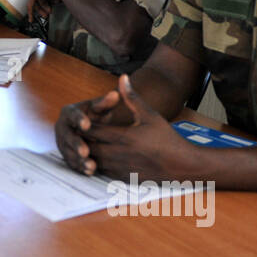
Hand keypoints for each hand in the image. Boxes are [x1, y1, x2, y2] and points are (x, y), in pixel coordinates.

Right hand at [55, 88, 124, 173]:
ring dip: (79, 160)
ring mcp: (62, 143)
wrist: (92, 128)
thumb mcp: (101, 108)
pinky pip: (72, 162)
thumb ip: (106, 103)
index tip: (87, 124)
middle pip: (67, 136)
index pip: (72, 115)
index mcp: (68, 112)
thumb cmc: (98, 115)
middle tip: (85, 151)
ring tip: (91, 166)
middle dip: (76, 144)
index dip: (79, 119)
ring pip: (69, 152)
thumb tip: (115, 94)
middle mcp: (62, 128)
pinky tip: (91, 172)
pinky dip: (81, 168)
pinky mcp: (67, 155)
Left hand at [58, 75, 188, 180]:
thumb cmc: (167, 138)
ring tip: (80, 145)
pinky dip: (95, 165)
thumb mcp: (150, 115)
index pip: (91, 130)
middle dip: (80, 140)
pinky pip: (101, 172)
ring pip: (92, 161)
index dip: (81, 124)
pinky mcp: (123, 179)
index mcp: (123, 136)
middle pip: (87, 147)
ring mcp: (120, 169)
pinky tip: (94, 158)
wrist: (183, 165)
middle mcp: (119, 154)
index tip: (77, 119)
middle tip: (74, 132)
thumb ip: (132, 97)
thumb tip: (122, 77)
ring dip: (86, 154)